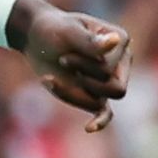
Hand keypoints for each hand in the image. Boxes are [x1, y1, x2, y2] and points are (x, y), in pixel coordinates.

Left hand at [20, 2, 131, 132]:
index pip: (112, 68)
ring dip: (74, 94)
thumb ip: (91, 41)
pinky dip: (100, 122)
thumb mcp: (68, 31)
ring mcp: (107, 81)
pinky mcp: (92, 94)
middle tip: (62, 60)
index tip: (63, 54)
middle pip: (114, 87)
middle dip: (84, 77)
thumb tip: (117, 40)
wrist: (36, 37)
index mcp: (121, 42)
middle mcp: (120, 63)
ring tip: (53, 77)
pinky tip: (89, 128)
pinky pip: (104, 114)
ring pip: (102, 101)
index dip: (86, 64)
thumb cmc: (54, 29)